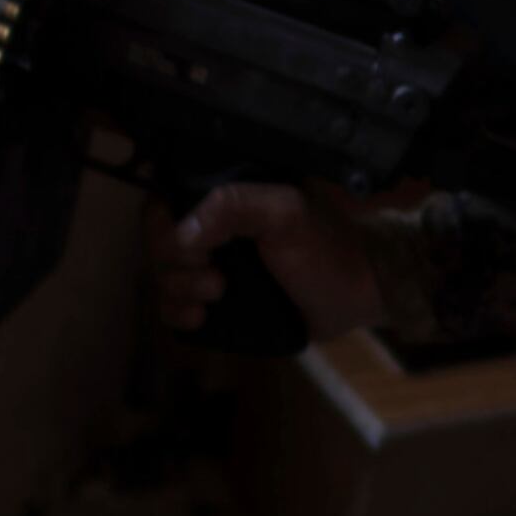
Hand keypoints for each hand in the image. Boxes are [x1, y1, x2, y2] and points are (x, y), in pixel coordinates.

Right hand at [146, 182, 387, 340]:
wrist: (358, 295)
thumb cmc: (327, 247)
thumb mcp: (285, 213)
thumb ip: (234, 206)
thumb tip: (182, 234)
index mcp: (225, 197)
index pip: (164, 202)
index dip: (163, 229)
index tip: (193, 251)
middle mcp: (213, 228)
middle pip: (157, 245)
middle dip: (176, 268)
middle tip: (215, 281)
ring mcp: (214, 264)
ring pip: (164, 277)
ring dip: (177, 292)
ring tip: (214, 299)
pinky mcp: (219, 300)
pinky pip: (176, 305)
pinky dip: (177, 314)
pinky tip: (198, 318)